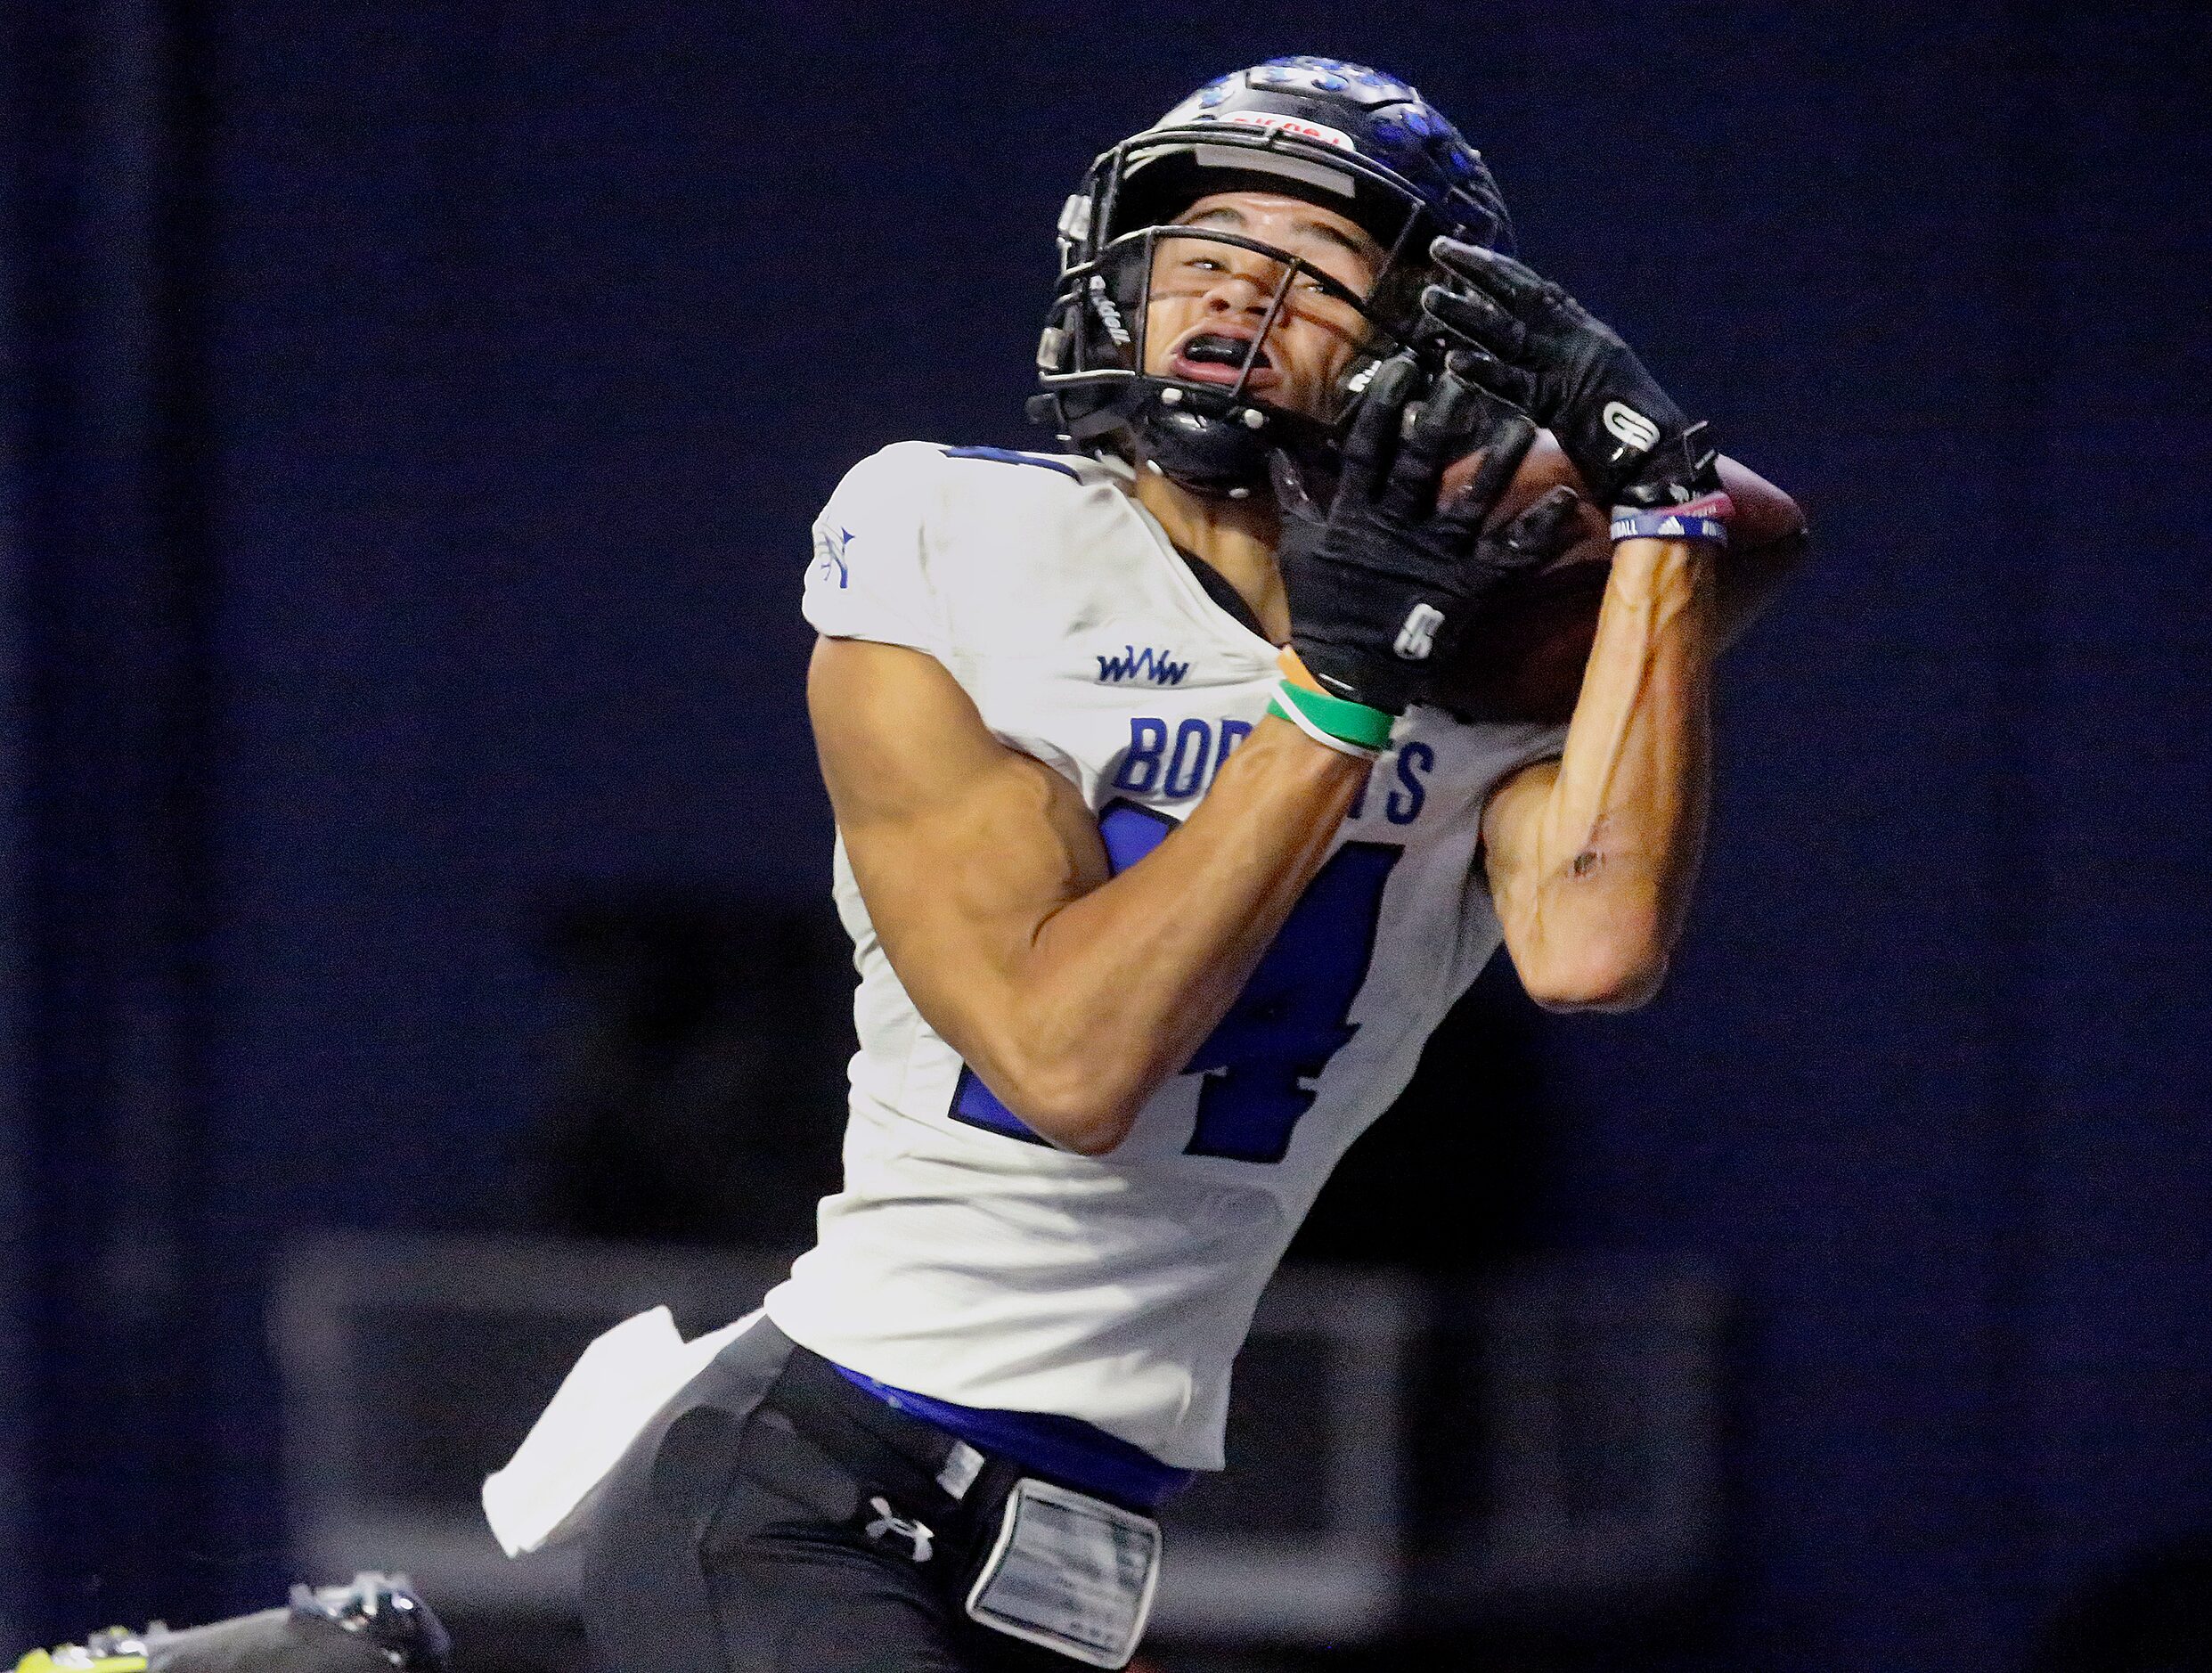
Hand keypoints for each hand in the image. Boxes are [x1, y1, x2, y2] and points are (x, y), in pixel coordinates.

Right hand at [1275, 354, 1582, 715]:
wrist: (1347, 673)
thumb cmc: (1322, 607)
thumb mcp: (1298, 546)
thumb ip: (1294, 495)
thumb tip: (1276, 450)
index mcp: (1356, 513)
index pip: (1368, 448)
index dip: (1384, 406)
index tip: (1403, 366)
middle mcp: (1397, 525)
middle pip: (1421, 463)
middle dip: (1442, 419)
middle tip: (1465, 378)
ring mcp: (1435, 554)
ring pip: (1471, 498)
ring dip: (1500, 462)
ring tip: (1526, 422)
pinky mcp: (1467, 584)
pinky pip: (1509, 553)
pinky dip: (1540, 530)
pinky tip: (1567, 499)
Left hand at [1420, 237, 1718, 510]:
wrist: (1665, 461)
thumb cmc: (1632, 435)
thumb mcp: (1592, 388)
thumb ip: (1559, 370)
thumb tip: (1519, 365)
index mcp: (1587, 334)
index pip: (1537, 291)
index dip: (1500, 268)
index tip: (1466, 251)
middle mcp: (1577, 341)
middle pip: (1520, 296)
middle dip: (1479, 271)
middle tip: (1440, 248)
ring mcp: (1567, 369)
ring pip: (1508, 333)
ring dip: (1467, 314)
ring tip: (1429, 298)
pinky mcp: (1558, 405)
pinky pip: (1513, 386)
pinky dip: (1483, 371)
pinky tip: (1452, 360)